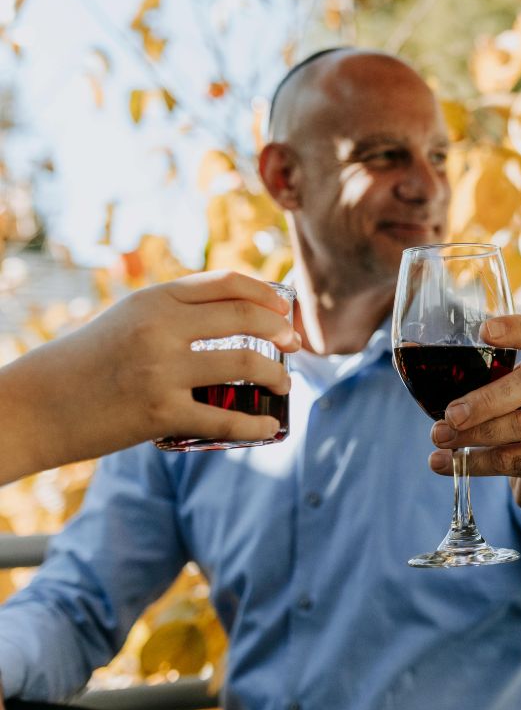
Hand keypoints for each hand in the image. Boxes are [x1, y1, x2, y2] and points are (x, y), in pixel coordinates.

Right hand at [9, 271, 299, 477]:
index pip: (226, 282)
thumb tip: (236, 313)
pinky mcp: (161, 414)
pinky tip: (269, 427)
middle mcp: (161, 328)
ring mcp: (162, 371)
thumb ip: (174, 312)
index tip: (284, 307)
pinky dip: (256, 425)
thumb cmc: (87, 361)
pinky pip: (225, 420)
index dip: (265, 293)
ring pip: (246, 365)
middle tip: (294, 345)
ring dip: (277, 375)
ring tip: (284, 383)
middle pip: (245, 319)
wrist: (37, 406)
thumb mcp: (127, 318)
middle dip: (281, 331)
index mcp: (154, 299)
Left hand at [428, 314, 520, 535]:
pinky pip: (515, 460)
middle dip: (487, 397)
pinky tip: (448, 464)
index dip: (518, 329)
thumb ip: (475, 377)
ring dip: (474, 433)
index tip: (484, 332)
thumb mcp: (508, 394)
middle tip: (451, 413)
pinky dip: (476, 463)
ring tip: (439, 437)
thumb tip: (409, 353)